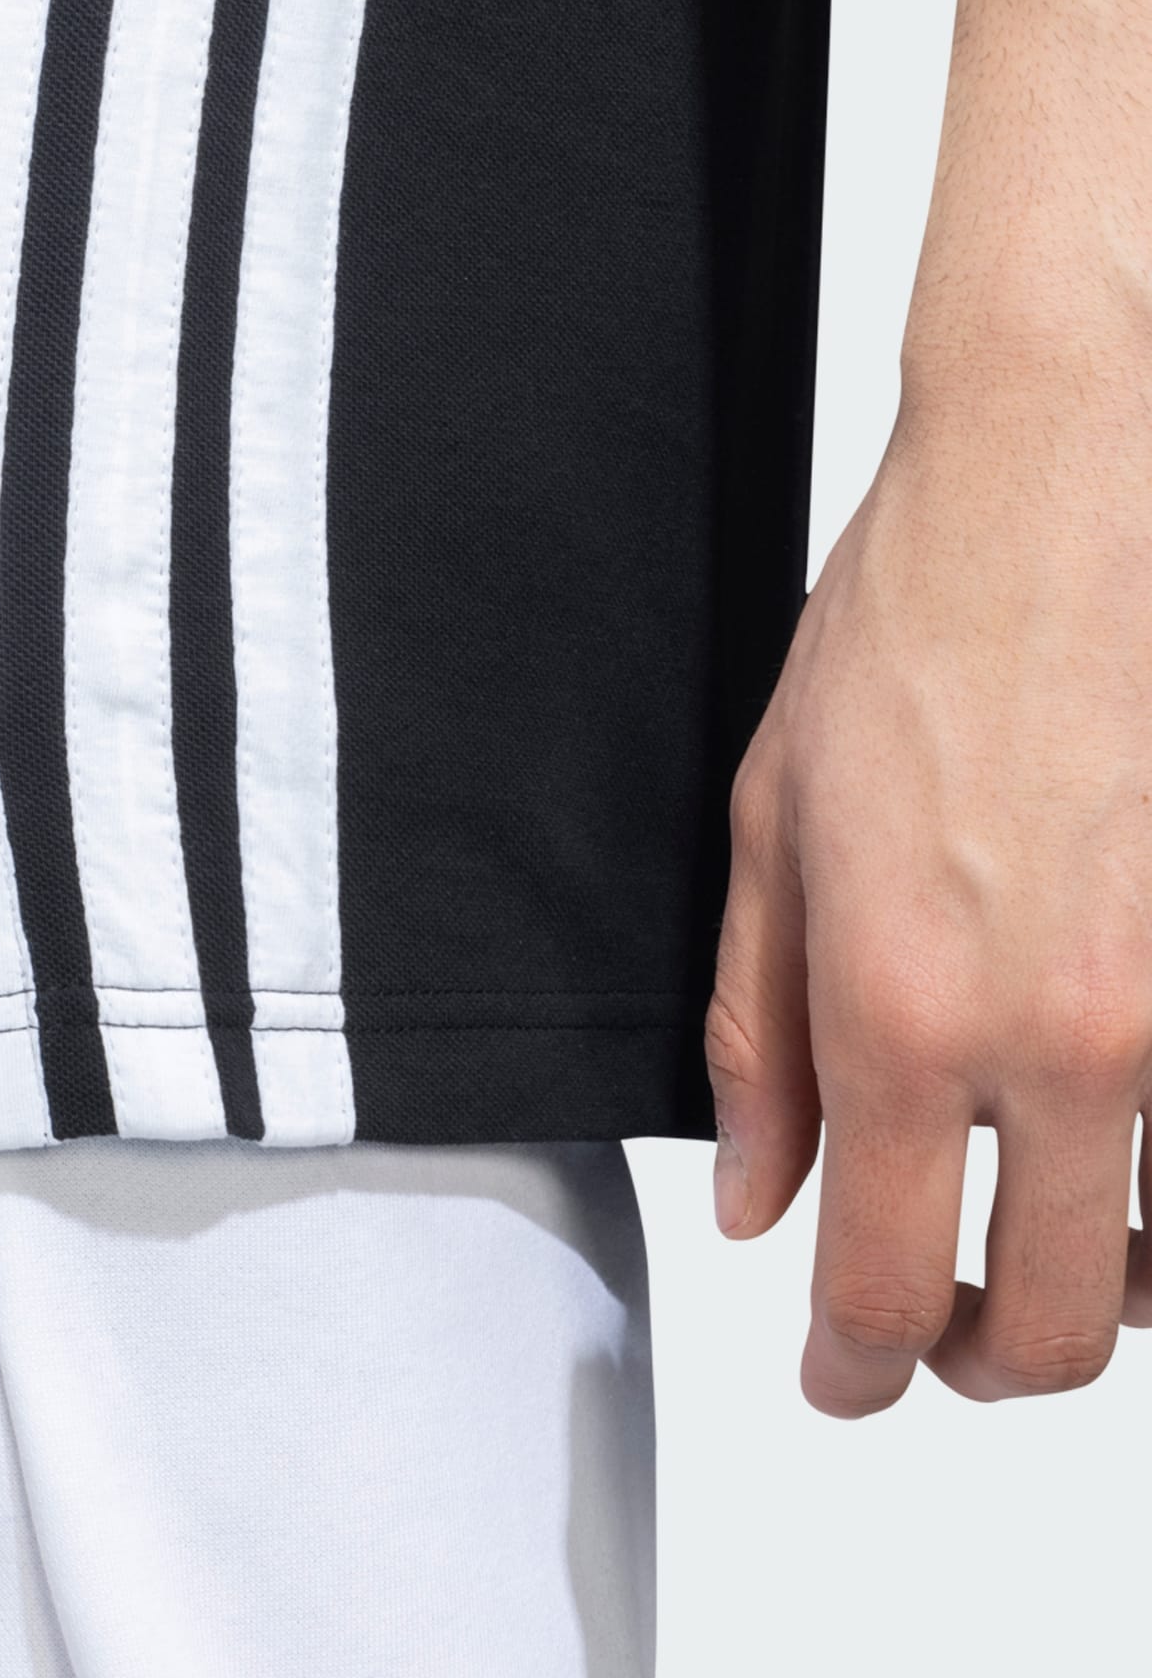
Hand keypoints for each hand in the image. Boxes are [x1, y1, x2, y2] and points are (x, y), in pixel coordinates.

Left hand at [705, 356, 1151, 1414]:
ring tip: (1026, 1212)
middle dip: (981, 1360)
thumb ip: (758, 1039)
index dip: (855, 1369)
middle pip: (1050, 1329)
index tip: (844, 1378)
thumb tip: (757, 1197)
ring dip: (1086, 1266)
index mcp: (899, 1013)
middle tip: (934, 1329)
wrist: (1065, 491)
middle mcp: (1059, 1040)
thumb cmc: (907, 638)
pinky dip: (1144, 1147)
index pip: (882, 1289)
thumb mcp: (769, 834)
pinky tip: (1091, 1093)